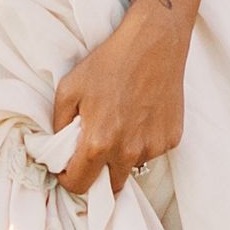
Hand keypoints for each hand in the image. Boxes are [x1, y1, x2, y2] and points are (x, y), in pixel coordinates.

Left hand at [49, 0, 187, 195]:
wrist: (153, 43)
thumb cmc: (108, 63)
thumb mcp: (69, 89)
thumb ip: (58, 124)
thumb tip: (57, 148)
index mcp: (98, 143)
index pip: (79, 186)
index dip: (68, 179)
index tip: (67, 168)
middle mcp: (128, 152)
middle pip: (110, 186)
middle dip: (98, 174)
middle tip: (94, 149)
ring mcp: (153, 147)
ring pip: (132, 167)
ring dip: (122, 156)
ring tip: (120, 123)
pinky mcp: (172, 139)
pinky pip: (151, 151)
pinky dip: (143, 141)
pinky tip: (140, 115)